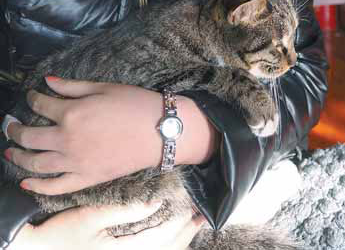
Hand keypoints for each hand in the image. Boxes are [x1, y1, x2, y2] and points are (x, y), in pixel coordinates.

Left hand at [6, 77, 218, 194]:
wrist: (159, 131)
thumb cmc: (133, 103)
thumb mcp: (102, 87)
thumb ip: (72, 86)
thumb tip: (47, 81)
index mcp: (71, 112)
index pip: (40, 105)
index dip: (32, 98)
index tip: (31, 96)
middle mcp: (67, 139)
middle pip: (30, 137)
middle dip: (16, 130)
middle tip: (11, 126)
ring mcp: (75, 162)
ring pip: (36, 163)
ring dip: (19, 157)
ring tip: (10, 152)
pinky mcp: (85, 178)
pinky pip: (55, 186)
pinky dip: (37, 186)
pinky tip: (26, 182)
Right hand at [10, 201, 206, 249]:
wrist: (37, 249)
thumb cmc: (61, 232)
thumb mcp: (92, 217)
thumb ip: (125, 212)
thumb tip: (154, 204)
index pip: (161, 239)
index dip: (180, 224)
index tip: (194, 208)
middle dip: (185, 234)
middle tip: (201, 217)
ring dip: (177, 241)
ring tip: (191, 225)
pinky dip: (163, 246)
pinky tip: (168, 237)